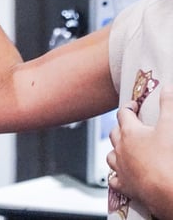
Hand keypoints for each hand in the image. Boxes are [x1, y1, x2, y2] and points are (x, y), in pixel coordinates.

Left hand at [108, 87, 172, 218]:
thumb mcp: (170, 126)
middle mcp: (121, 149)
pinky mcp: (125, 185)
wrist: (167, 190)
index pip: (123, 114)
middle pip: (114, 133)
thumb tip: (166, 87)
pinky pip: (113, 179)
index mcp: (130, 132)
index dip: (128, 107)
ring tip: (122, 148)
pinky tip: (118, 175)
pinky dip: (115, 175)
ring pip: (111, 155)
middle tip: (128, 125)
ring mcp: (121, 168)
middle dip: (120, 127)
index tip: (133, 105)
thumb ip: (168, 105)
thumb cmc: (168, 158)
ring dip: (115, 150)